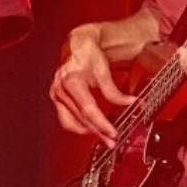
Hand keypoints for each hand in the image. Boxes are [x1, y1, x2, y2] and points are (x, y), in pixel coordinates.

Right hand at [50, 24, 135, 145]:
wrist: (76, 45)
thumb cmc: (87, 53)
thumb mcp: (103, 71)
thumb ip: (114, 91)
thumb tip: (130, 103)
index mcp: (71, 81)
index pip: (88, 109)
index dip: (101, 124)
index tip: (112, 133)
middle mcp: (61, 90)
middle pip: (81, 119)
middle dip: (97, 132)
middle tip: (111, 141)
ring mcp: (56, 95)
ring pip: (71, 123)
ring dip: (87, 132)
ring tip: (103, 136)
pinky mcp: (57, 99)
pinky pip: (66, 118)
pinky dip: (79, 125)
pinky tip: (91, 128)